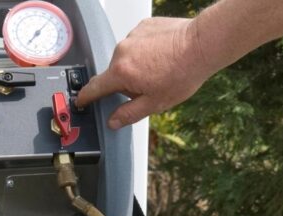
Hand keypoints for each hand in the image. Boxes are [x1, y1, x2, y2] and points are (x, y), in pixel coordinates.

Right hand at [75, 17, 219, 128]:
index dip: (86, 97)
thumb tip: (113, 122)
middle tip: (151, 86)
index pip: (95, 87)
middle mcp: (121, 51)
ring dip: (138, 65)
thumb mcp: (156, 103)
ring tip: (162, 68)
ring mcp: (132, 36)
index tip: (81, 100)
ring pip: (127, 57)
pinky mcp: (144, 26)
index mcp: (121, 72)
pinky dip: (147, 50)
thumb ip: (130, 113)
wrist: (201, 44)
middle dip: (127, 82)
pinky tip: (164, 55)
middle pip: (115, 73)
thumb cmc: (182, 73)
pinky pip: (139, 43)